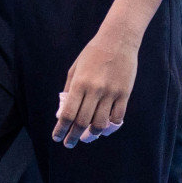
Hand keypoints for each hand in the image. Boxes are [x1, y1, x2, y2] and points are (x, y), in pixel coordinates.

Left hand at [53, 27, 138, 147]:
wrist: (118, 39)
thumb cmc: (93, 53)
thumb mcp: (75, 68)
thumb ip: (69, 90)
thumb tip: (62, 112)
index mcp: (79, 83)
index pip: (67, 113)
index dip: (61, 129)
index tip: (57, 138)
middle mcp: (94, 90)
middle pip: (82, 122)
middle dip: (74, 137)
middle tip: (70, 143)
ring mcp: (111, 93)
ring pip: (100, 124)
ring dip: (92, 135)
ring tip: (86, 137)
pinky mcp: (124, 94)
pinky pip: (117, 118)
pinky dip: (110, 127)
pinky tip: (104, 128)